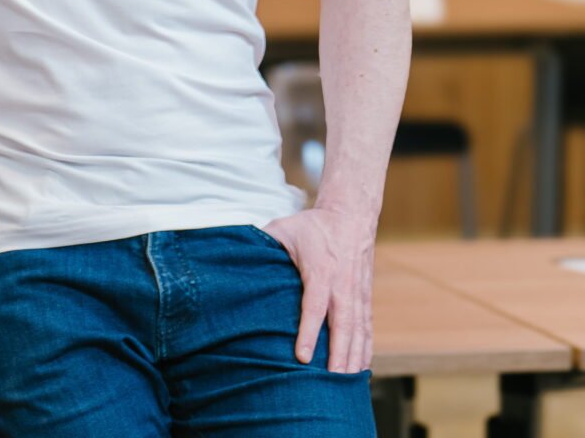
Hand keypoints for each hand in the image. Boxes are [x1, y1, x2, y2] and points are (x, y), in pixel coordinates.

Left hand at [260, 206, 375, 372]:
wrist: (351, 217)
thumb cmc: (313, 226)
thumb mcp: (284, 228)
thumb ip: (263, 242)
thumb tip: (237, 253)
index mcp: (322, 271)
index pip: (315, 306)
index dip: (309, 332)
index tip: (303, 356)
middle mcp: (343, 286)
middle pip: (343, 326)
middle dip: (338, 356)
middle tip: (331, 384)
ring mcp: (357, 294)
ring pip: (358, 332)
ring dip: (353, 359)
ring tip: (346, 386)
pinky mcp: (365, 299)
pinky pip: (367, 329)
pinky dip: (365, 350)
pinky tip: (361, 370)